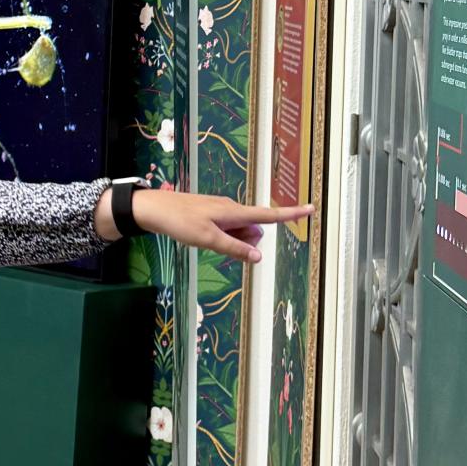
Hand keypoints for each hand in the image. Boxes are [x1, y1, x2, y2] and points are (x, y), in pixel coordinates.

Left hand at [116, 185, 313, 265]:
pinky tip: (203, 236)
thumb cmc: (181, 222)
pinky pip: (228, 230)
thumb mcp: (208, 240)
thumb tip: (259, 257)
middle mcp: (232, 209)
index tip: (311, 208)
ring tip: (206, 238)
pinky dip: (223, 238)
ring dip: (232, 241)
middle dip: (246, 242)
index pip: (269, 214)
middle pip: (253, 230)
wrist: (155, 209)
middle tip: (217, 243)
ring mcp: (223, 212)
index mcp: (234, 212)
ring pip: (240, 232)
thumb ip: (235, 249)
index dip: (291, 213)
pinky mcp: (213, 215)